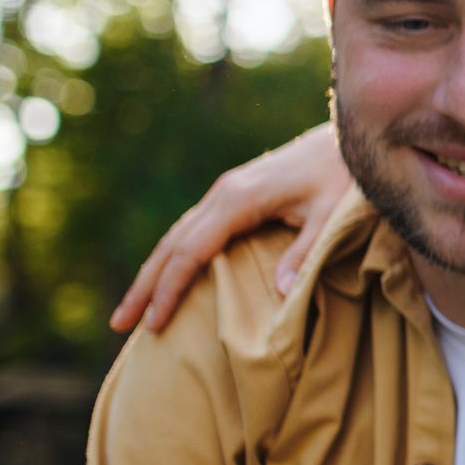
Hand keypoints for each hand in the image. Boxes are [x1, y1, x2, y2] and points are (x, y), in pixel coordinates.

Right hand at [110, 122, 348, 330]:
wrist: (346, 139)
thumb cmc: (342, 177)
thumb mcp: (330, 216)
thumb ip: (305, 253)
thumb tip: (282, 295)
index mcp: (238, 199)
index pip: (190, 251)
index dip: (169, 289)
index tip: (154, 323)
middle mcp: (222, 194)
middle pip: (171, 245)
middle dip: (145, 286)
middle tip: (118, 325)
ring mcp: (225, 192)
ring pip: (177, 236)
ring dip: (153, 272)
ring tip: (134, 310)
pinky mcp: (233, 194)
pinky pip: (193, 229)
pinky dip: (174, 256)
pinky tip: (167, 277)